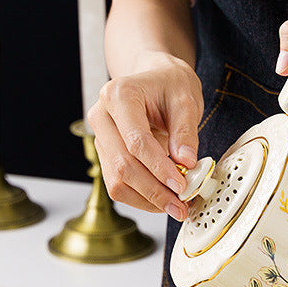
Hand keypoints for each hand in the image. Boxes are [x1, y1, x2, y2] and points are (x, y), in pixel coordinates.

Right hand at [87, 52, 202, 220]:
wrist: (155, 80)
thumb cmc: (169, 85)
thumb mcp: (186, 99)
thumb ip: (186, 131)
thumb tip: (187, 163)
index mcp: (119, 95)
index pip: (136, 141)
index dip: (159, 168)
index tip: (181, 185)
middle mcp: (102, 117)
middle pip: (123, 166)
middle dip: (154, 191)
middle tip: (181, 205)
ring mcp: (101, 139)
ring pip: (117, 182)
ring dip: (148, 200)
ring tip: (176, 205)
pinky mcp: (106, 157)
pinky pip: (119, 187)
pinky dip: (142, 199)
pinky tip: (163, 200)